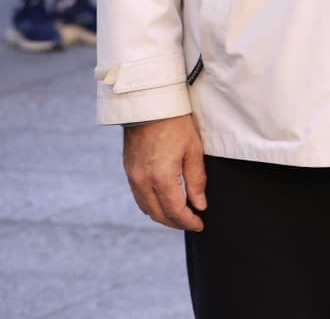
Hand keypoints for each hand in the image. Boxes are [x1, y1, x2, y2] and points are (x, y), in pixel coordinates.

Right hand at [123, 114, 206, 230]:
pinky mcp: (128, 171)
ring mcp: (132, 177)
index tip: (200, 224)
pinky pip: (139, 197)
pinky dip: (152, 204)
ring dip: (163, 215)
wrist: (149, 106)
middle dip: (175, 223)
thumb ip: (196, 180)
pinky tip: (164, 201)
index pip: (174, 210)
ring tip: (181, 214)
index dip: (188, 221)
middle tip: (192, 223)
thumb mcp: (193, 150)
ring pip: (146, 208)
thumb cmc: (175, 124)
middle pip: (158, 214)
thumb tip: (199, 205)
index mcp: (161, 177)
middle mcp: (142, 181)